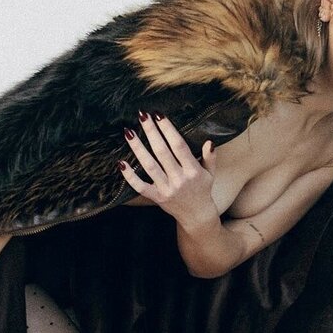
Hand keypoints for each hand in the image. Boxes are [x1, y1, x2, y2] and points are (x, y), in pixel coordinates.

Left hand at [119, 111, 218, 226]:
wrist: (196, 216)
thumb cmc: (202, 190)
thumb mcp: (210, 173)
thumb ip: (210, 157)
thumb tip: (209, 142)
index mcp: (193, 170)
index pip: (179, 146)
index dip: (168, 130)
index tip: (159, 115)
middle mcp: (179, 179)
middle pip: (162, 152)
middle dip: (151, 132)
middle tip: (142, 116)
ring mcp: (166, 189)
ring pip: (149, 166)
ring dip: (138, 149)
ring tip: (129, 133)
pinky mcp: (157, 198)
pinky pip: (141, 187)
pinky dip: (130, 177)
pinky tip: (122, 164)